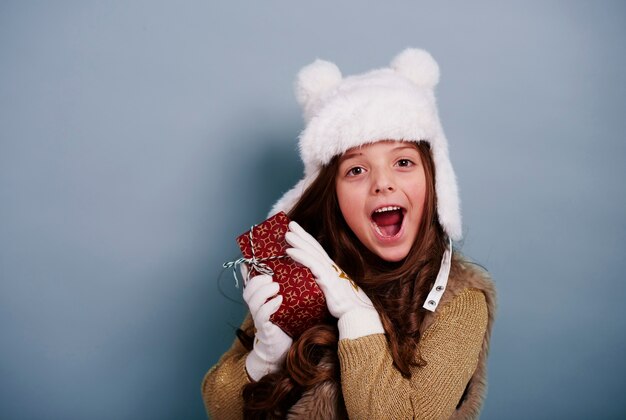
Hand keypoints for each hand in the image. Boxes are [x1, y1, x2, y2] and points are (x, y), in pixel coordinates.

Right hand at [243, 274, 292, 380]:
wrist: (281, 349)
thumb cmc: (284, 324)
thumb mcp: (282, 304)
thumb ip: (279, 291)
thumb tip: (280, 274)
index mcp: (258, 301)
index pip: (248, 284)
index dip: (251, 274)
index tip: (263, 268)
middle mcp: (256, 309)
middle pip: (247, 292)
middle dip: (257, 281)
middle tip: (271, 278)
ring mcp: (259, 319)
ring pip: (253, 302)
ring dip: (264, 292)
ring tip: (277, 288)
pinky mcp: (265, 328)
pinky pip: (261, 315)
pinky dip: (269, 305)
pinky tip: (279, 301)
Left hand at [285, 221, 383, 339]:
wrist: (357, 314)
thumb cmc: (344, 307)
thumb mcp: (331, 292)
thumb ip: (322, 285)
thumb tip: (310, 283)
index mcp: (332, 269)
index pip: (318, 250)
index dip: (308, 239)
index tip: (297, 231)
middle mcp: (331, 268)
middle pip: (315, 247)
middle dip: (302, 234)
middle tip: (290, 224)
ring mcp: (330, 273)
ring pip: (312, 253)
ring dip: (299, 242)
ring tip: (287, 234)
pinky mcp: (328, 280)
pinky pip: (312, 264)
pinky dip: (300, 256)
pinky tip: (290, 251)